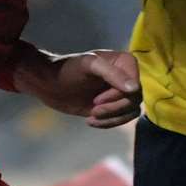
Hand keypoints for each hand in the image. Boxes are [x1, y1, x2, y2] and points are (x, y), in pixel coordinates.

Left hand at [15, 48, 143, 126]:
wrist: (50, 84)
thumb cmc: (67, 70)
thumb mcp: (89, 66)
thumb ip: (112, 74)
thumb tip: (135, 88)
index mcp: (124, 62)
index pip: (135, 86)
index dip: (119, 96)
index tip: (98, 99)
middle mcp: (126, 76)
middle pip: (134, 101)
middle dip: (113, 108)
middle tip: (93, 108)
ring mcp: (120, 92)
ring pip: (131, 112)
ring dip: (112, 118)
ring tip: (92, 116)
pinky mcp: (112, 106)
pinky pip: (121, 119)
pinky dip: (108, 123)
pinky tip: (90, 121)